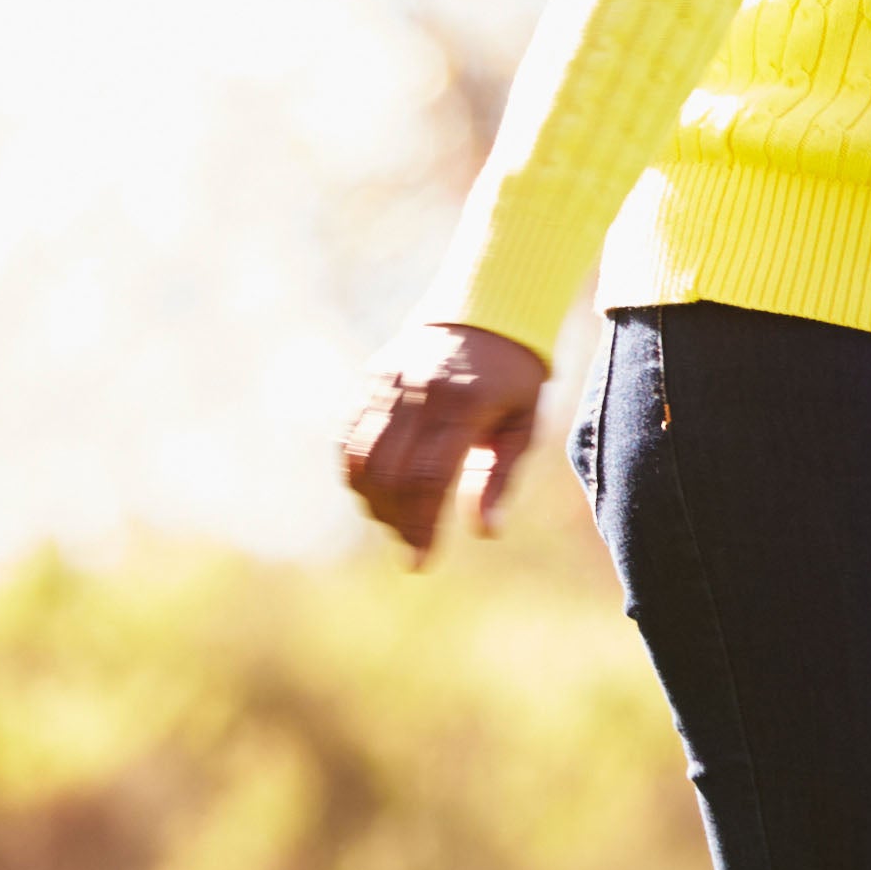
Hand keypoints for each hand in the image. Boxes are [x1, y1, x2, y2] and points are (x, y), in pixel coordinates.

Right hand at [336, 322, 549, 564]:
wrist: (485, 308)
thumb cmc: (513, 377)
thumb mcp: (523, 425)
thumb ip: (500, 478)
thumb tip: (485, 532)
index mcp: (462, 403)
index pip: (427, 477)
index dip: (419, 524)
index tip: (420, 561)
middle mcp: (417, 391)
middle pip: (387, 472)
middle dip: (394, 520)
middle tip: (409, 545)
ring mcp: (388, 382)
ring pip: (360, 456)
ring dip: (371, 500)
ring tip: (394, 522)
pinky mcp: (371, 379)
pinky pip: (348, 434)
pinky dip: (354, 471)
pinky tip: (374, 492)